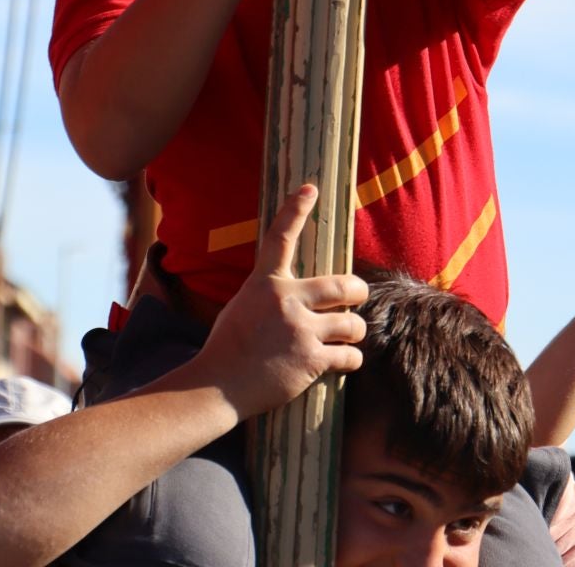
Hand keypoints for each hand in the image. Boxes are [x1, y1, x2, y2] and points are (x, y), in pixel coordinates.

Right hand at [193, 185, 368, 420]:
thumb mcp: (243, 306)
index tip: (310, 188)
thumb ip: (270, 294)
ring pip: (354, 324)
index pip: (281, 237)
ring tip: (346, 338)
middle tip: (356, 297)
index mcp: (265, 283)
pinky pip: (351, 356)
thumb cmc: (228, 346)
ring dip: (354, 332)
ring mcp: (300, 331)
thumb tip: (296, 292)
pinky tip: (342, 362)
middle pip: (344, 285)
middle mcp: (286, 301)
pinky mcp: (311, 361)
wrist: (218, 385)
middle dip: (357, 292)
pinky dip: (351, 360)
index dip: (296, 209)